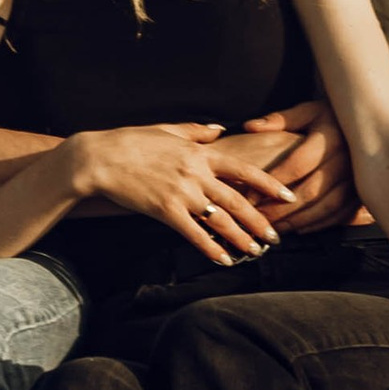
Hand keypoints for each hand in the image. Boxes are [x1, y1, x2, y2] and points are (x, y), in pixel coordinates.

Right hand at [72, 121, 296, 266]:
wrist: (100, 158)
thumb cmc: (131, 141)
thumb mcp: (168, 130)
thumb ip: (196, 132)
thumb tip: (219, 130)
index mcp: (200, 153)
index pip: (244, 170)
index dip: (269, 185)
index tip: (288, 197)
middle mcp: (196, 173)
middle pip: (238, 200)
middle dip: (260, 221)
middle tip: (275, 237)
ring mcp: (182, 193)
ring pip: (220, 220)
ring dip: (241, 239)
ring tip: (255, 252)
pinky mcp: (165, 210)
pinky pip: (194, 234)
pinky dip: (211, 248)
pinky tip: (223, 260)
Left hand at [235, 97, 370, 231]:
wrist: (369, 124)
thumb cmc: (331, 118)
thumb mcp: (308, 111)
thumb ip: (279, 119)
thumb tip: (250, 126)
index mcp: (330, 137)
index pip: (297, 164)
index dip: (273, 181)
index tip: (252, 195)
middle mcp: (347, 158)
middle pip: (311, 190)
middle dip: (283, 209)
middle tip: (261, 219)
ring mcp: (359, 178)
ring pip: (328, 206)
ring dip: (301, 220)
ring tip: (277, 228)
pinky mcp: (365, 191)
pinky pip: (343, 213)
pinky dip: (321, 224)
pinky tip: (301, 228)